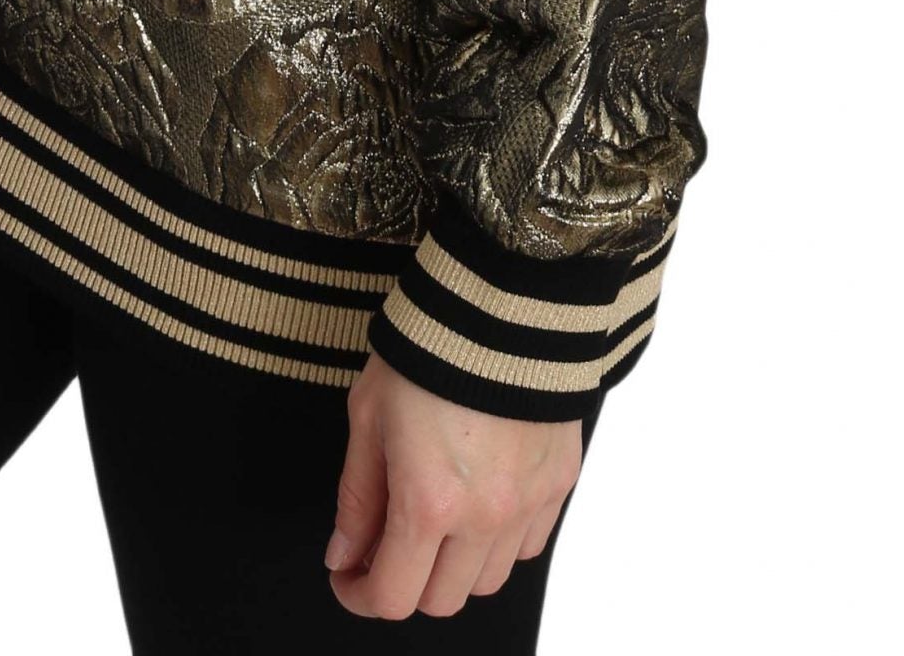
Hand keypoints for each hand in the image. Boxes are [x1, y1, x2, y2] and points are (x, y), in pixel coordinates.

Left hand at [325, 355, 583, 620]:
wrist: (501, 302)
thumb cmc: (427, 349)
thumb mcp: (368, 415)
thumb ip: (357, 496)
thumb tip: (344, 555)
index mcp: (428, 501)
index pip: (393, 596)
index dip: (360, 596)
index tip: (347, 577)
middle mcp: (484, 516)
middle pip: (442, 600)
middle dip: (405, 582)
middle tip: (385, 545)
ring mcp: (528, 504)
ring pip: (487, 580)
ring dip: (453, 566)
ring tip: (434, 517)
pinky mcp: (559, 484)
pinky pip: (527, 545)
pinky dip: (498, 541)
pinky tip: (477, 501)